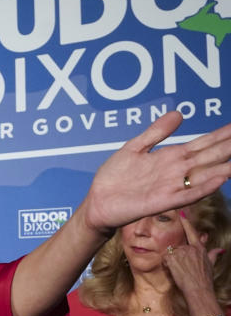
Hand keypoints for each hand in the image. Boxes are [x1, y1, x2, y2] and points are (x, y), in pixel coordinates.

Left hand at [81, 112, 230, 235]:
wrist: (98, 201)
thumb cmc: (115, 177)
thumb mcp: (135, 148)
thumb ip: (157, 132)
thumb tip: (178, 113)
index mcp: (171, 157)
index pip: (203, 143)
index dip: (221, 135)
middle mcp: (176, 171)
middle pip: (210, 156)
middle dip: (228, 148)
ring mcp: (171, 186)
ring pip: (205, 175)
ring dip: (225, 168)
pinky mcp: (162, 201)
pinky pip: (187, 194)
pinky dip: (203, 187)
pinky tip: (220, 179)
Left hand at [164, 211, 221, 296]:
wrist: (198, 289)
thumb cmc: (205, 279)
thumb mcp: (210, 264)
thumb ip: (213, 254)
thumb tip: (220, 249)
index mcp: (199, 248)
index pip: (192, 233)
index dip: (186, 223)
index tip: (181, 213)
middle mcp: (190, 248)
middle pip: (178, 248)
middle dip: (177, 257)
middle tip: (184, 268)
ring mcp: (181, 252)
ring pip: (170, 253)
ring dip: (172, 261)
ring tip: (180, 271)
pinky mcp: (172, 257)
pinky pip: (165, 258)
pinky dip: (167, 264)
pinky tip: (174, 271)